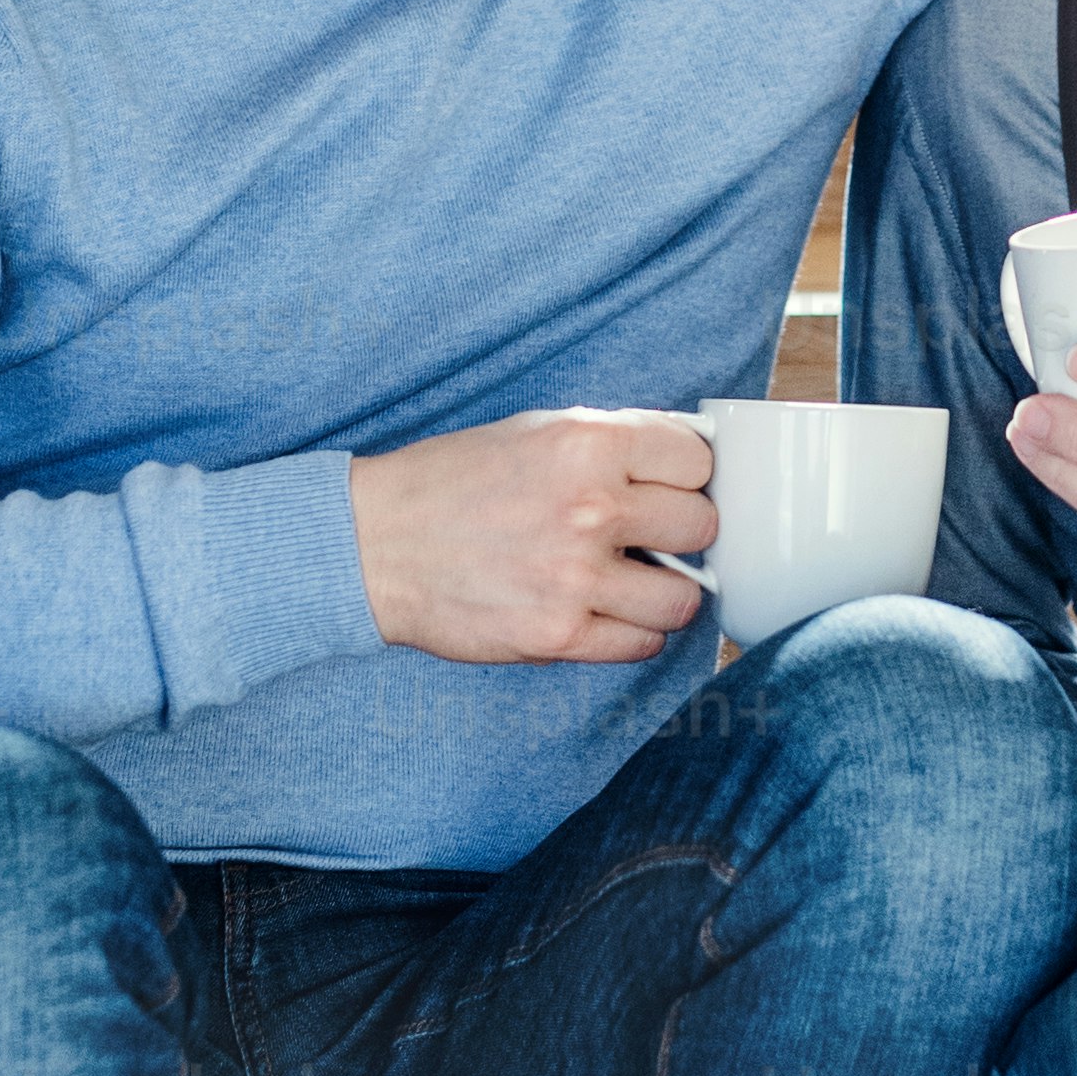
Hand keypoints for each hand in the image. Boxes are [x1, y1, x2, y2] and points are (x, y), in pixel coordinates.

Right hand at [350, 407, 715, 666]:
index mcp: (587, 443)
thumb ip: (611, 442)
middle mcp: (590, 507)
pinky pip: (641, 644)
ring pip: (683, 599)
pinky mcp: (557, 634)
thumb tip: (687, 460)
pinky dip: (632, 633)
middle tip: (652, 538)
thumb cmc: (451, 483)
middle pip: (702, 527)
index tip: (669, 488)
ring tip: (633, 583)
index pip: (698, 461)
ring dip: (665, 593)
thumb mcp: (534, 431)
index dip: (686, 476)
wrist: (374, 543)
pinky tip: (603, 614)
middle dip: (682, 533)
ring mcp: (576, 576)